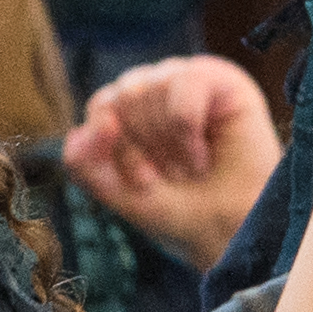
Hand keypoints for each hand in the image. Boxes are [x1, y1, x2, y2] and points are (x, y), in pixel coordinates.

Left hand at [60, 54, 283, 267]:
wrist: (230, 233)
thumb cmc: (178, 210)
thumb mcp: (115, 193)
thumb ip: (83, 164)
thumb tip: (85, 128)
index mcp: (125, 107)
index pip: (100, 108)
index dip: (117, 152)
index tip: (145, 182)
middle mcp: (154, 84)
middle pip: (120, 99)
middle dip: (143, 151)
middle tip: (173, 176)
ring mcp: (187, 78)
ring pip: (147, 91)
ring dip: (168, 147)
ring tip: (191, 169)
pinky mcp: (221, 79)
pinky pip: (184, 87)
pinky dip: (187, 132)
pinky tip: (203, 157)